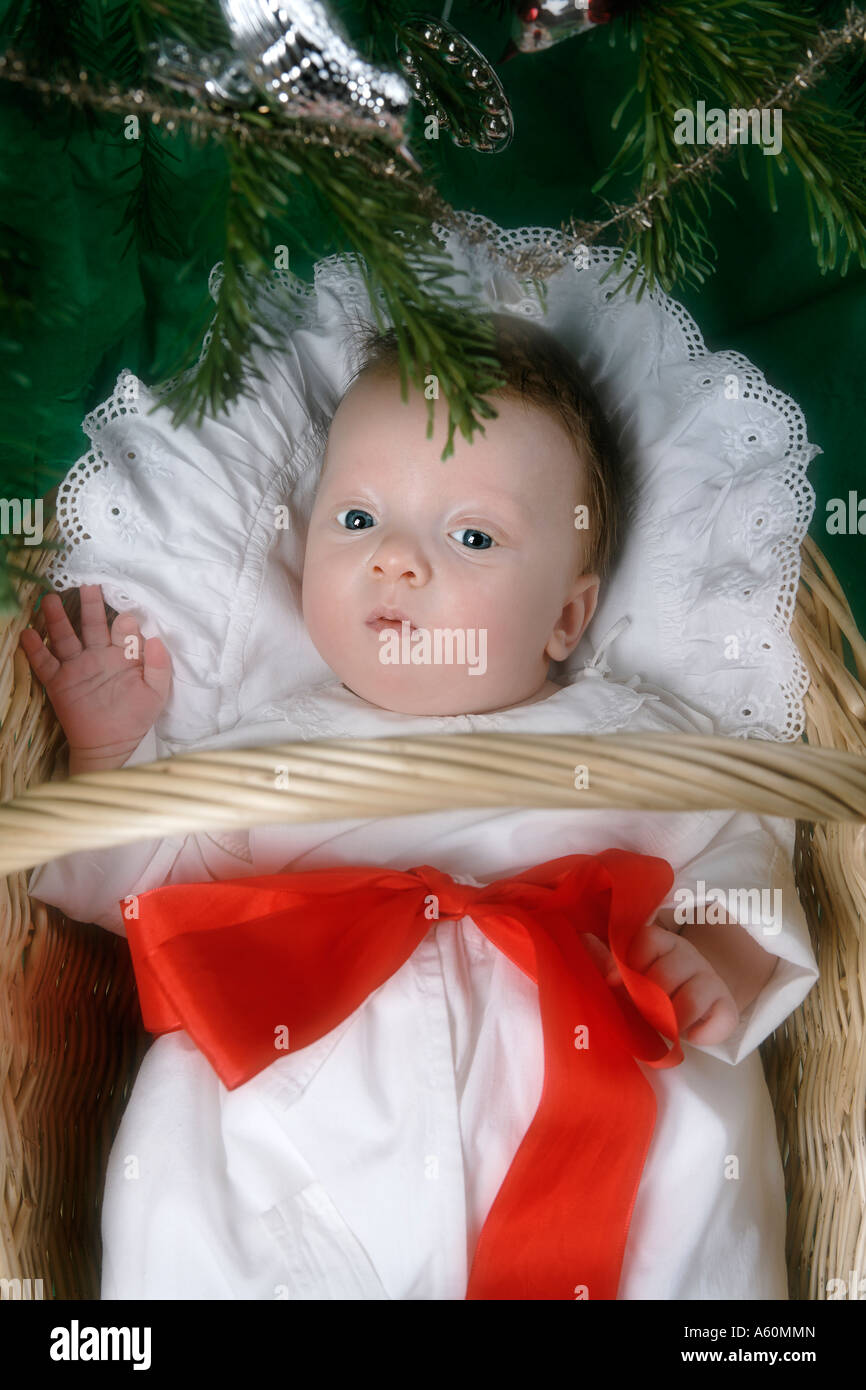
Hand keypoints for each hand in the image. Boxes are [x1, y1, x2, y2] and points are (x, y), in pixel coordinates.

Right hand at [19, 584, 170, 764]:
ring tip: (51, 599)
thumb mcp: (155, 694)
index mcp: (123, 655)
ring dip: (58, 619)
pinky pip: (44, 662)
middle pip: (92, 624)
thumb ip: (159, 667)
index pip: (123, 632)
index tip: (126, 618)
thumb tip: (157, 638)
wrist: (109, 746)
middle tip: (89, 585)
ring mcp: (77, 666)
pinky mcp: (59, 681)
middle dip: (90, 605)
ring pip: (65, 637)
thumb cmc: (135, 718)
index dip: (125, 623)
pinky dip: (35, 649)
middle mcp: (98, 655)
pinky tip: (29, 633)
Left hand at [582, 918, 739, 1045]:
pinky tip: (690, 1037)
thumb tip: (582, 939)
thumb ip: (602, 958)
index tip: (615, 982)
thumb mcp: (623, 973)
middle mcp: (687, 956)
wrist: (681, 1009)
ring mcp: (709, 980)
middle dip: (648, 1000)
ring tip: (661, 1029)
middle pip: (667, 973)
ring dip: (671, 1020)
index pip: (647, 941)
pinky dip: (704, 1034)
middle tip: (640, 1012)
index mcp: (660, 943)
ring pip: (692, 998)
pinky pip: (722, 1018)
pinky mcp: (726, 1007)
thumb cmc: (645, 987)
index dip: (629, 965)